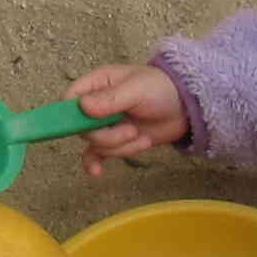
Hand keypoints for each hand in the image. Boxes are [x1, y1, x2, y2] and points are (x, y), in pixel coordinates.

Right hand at [66, 63, 187, 175]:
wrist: (186, 107)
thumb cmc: (162, 88)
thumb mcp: (137, 89)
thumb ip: (110, 99)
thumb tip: (83, 107)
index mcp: (99, 83)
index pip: (70, 98)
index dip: (71, 113)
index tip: (87, 123)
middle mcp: (97, 105)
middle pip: (82, 128)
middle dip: (108, 135)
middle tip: (131, 130)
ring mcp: (107, 125)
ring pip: (96, 144)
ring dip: (120, 146)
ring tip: (142, 137)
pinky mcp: (116, 141)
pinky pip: (97, 155)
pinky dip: (96, 163)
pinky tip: (97, 172)